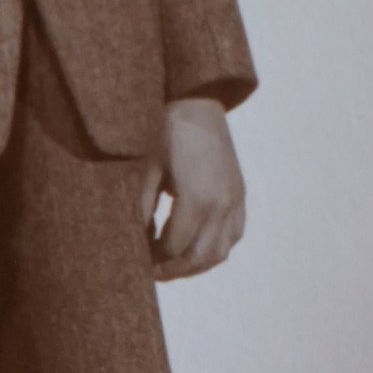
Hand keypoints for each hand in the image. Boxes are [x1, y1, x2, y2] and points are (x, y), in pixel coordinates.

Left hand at [142, 97, 245, 280]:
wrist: (197, 103)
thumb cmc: (164, 132)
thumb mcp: (145, 169)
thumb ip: (140, 208)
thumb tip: (133, 240)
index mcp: (197, 198)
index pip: (173, 247)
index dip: (152, 259)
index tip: (135, 258)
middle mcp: (222, 204)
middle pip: (197, 258)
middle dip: (172, 269)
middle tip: (150, 270)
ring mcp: (235, 200)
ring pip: (219, 253)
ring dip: (194, 265)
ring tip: (169, 263)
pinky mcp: (239, 195)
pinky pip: (233, 236)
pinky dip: (214, 249)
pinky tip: (192, 246)